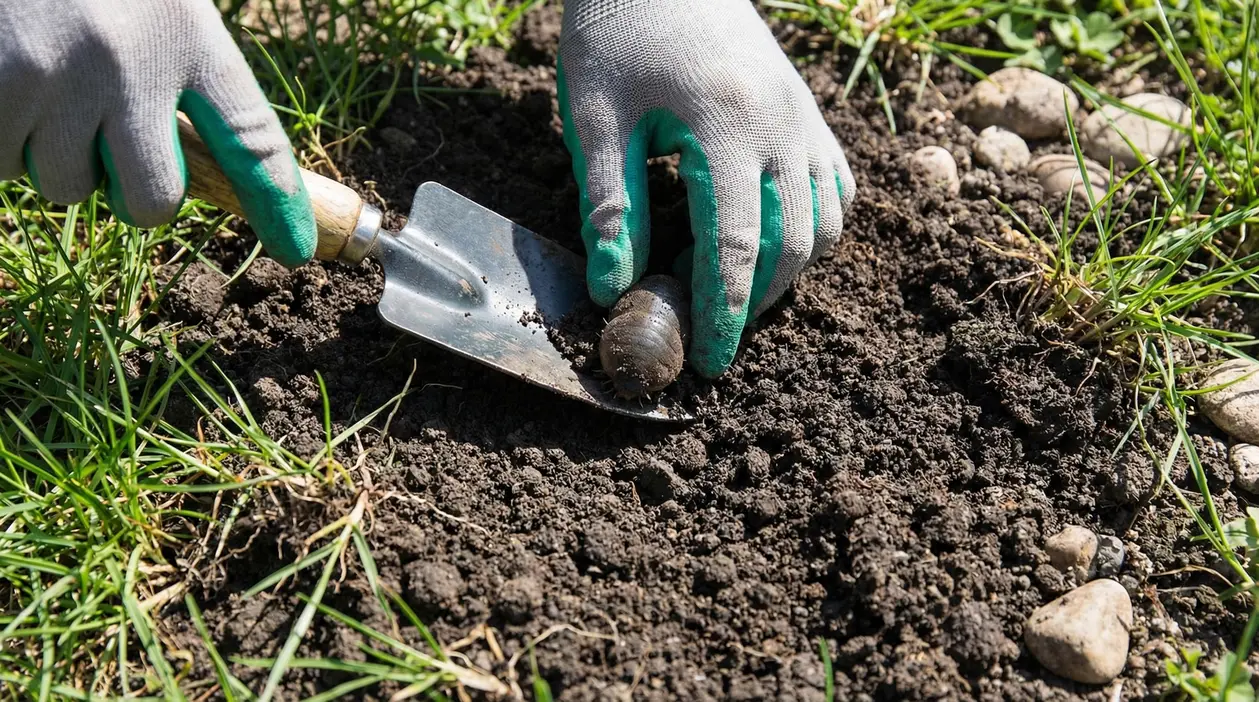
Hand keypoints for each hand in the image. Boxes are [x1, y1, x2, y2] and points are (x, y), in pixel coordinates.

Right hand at [0, 0, 314, 266]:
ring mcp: (57, 78)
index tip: (296, 248)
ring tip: (42, 80)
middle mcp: (133, 61)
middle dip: (132, 191)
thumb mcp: (158, 6)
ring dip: (53, 154)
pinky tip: (5, 80)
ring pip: (68, 187)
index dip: (276, 202)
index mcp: (189, 34)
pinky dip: (4, 141)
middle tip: (107, 141)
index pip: (251, 138)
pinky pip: (4, 167)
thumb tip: (188, 170)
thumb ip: (184, 76)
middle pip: (154, 199)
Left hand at [558, 0, 855, 377]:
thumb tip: (613, 289)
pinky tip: (772, 240)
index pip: (737, 246)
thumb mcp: (595, 116)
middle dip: (756, 303)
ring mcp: (805, 117)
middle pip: (793, 245)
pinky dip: (815, 227)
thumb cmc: (619, 28)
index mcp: (728, 127)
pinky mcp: (809, 111)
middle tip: (711, 335)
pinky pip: (836, 185)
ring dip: (788, 270)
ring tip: (736, 291)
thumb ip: (608, 205)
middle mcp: (784, 125)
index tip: (708, 361)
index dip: (723, 313)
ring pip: (826, 222)